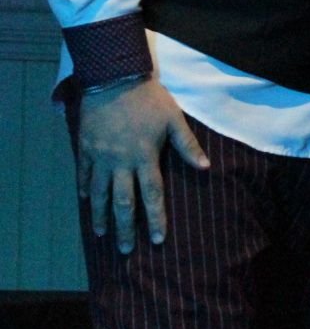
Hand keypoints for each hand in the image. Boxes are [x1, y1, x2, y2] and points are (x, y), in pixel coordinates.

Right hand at [75, 77, 209, 253]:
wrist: (114, 79)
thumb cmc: (149, 99)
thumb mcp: (174, 119)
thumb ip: (188, 145)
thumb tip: (206, 167)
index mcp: (145, 157)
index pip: (152, 195)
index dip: (155, 218)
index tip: (156, 240)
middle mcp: (121, 162)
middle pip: (123, 202)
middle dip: (124, 228)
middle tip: (125, 250)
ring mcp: (101, 157)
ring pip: (99, 193)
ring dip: (100, 215)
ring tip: (101, 234)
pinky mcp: (86, 148)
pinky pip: (84, 174)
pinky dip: (85, 188)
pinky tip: (87, 200)